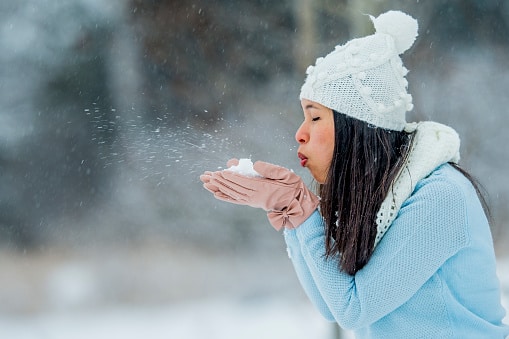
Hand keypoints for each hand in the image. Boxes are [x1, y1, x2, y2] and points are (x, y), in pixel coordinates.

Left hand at [200, 159, 318, 229]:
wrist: (298, 206)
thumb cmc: (294, 188)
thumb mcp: (286, 175)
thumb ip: (271, 170)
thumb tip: (255, 164)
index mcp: (263, 188)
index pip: (243, 182)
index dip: (230, 177)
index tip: (219, 172)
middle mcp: (256, 196)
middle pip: (234, 188)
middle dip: (220, 181)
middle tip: (207, 175)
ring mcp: (254, 201)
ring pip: (233, 194)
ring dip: (220, 188)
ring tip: (207, 183)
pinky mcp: (254, 203)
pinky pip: (237, 200)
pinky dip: (226, 197)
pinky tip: (217, 194)